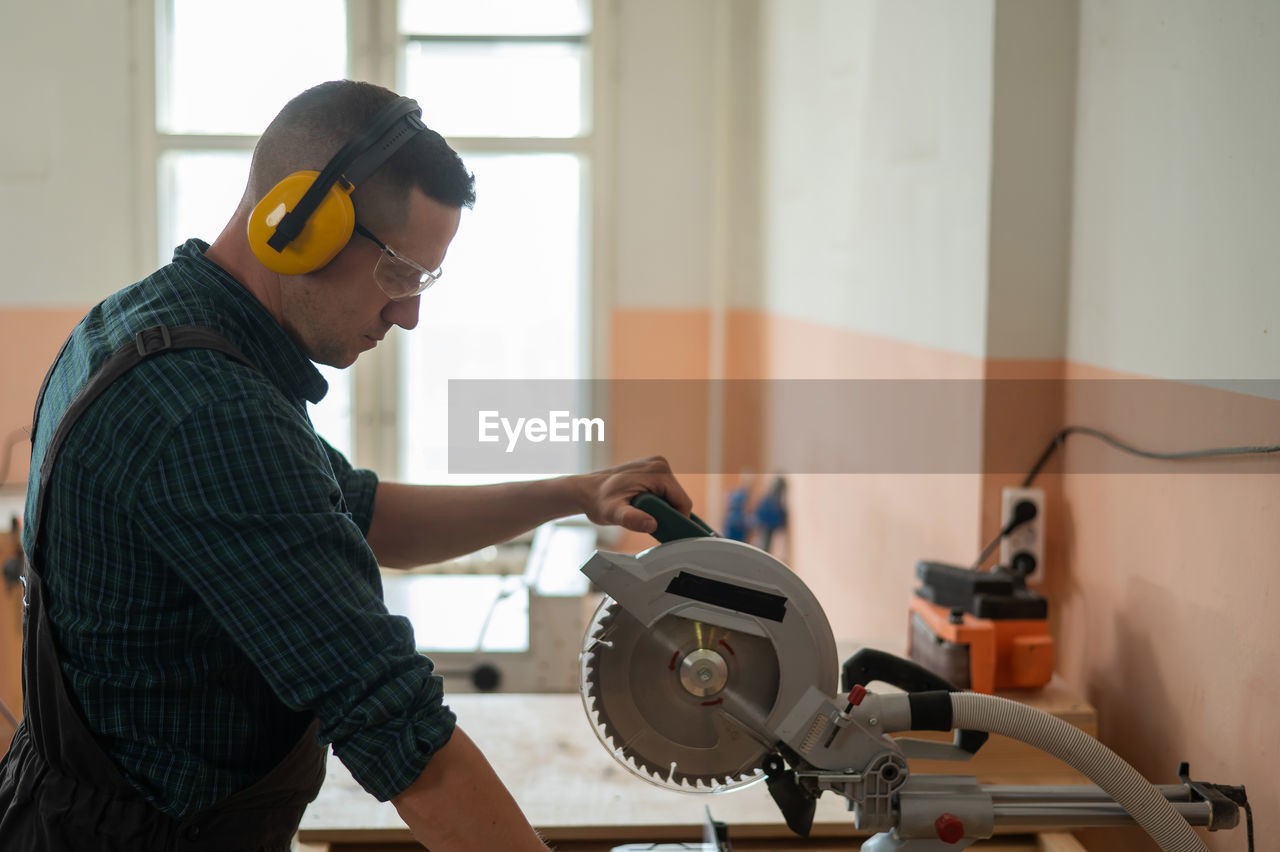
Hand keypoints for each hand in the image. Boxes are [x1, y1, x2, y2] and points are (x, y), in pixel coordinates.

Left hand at [572, 456, 692, 533]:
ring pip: (673, 496)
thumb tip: (652, 524)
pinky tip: (644, 509)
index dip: (677, 520)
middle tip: (647, 523)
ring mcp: (656, 465)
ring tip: (642, 515)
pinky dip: (658, 503)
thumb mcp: (613, 513)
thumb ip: (632, 519)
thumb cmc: (598, 500)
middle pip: (679, 499)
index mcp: (657, 471)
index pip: (683, 501)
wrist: (586, 490)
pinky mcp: (652, 470)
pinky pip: (665, 492)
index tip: (664, 531)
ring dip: (662, 509)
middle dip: (668, 514)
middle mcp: (660, 464)